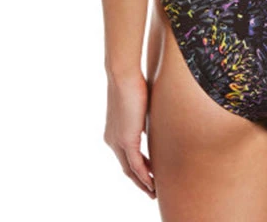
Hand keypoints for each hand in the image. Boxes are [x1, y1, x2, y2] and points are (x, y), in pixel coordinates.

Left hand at [103, 71, 156, 198]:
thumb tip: (153, 125)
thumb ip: (144, 119)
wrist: (122, 75)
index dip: (138, 166)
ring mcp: (118, 141)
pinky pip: (136, 164)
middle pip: (126, 167)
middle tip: (152, 188)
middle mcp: (113, 140)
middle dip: (140, 179)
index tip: (151, 171)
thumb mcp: (140, 106)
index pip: (126, 155)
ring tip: (153, 191)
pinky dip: (144, 176)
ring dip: (142, 182)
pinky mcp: (126, 140)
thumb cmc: (133, 82)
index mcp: (114, 132)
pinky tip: (152, 183)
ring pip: (130, 169)